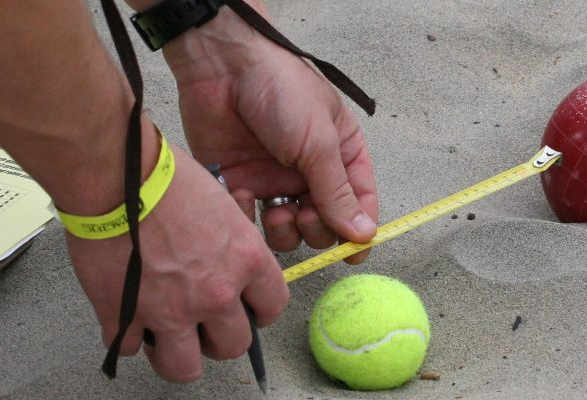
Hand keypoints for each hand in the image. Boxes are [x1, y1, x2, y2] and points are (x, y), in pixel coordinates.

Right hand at [66, 141, 287, 382]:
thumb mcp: (220, 204)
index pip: (272, 307)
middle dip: (217, 339)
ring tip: (165, 340)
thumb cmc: (164, 175)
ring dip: (176, 356)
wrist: (116, 174)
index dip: (258, 313)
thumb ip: (228, 244)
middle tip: (201, 325)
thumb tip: (221, 261)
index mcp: (245, 261)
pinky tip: (123, 319)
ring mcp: (171, 311)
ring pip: (185, 368)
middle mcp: (216, 294)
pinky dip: (125, 338)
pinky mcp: (126, 317)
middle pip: (232, 346)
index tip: (245, 311)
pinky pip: (127, 348)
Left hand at [161, 4, 378, 262]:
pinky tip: (242, 195)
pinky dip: (247, 217)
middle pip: (324, 223)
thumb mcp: (318, 142)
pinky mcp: (240, 182)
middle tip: (304, 215)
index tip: (353, 255)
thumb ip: (337, 192)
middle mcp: (309, 171)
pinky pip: (249, 220)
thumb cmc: (280, 90)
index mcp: (340, 153)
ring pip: (288, 230)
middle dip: (317, 229)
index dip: (359, 231)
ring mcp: (274, 179)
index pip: (360, 201)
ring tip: (276, 210)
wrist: (223, 66)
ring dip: (285, 231)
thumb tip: (363, 234)